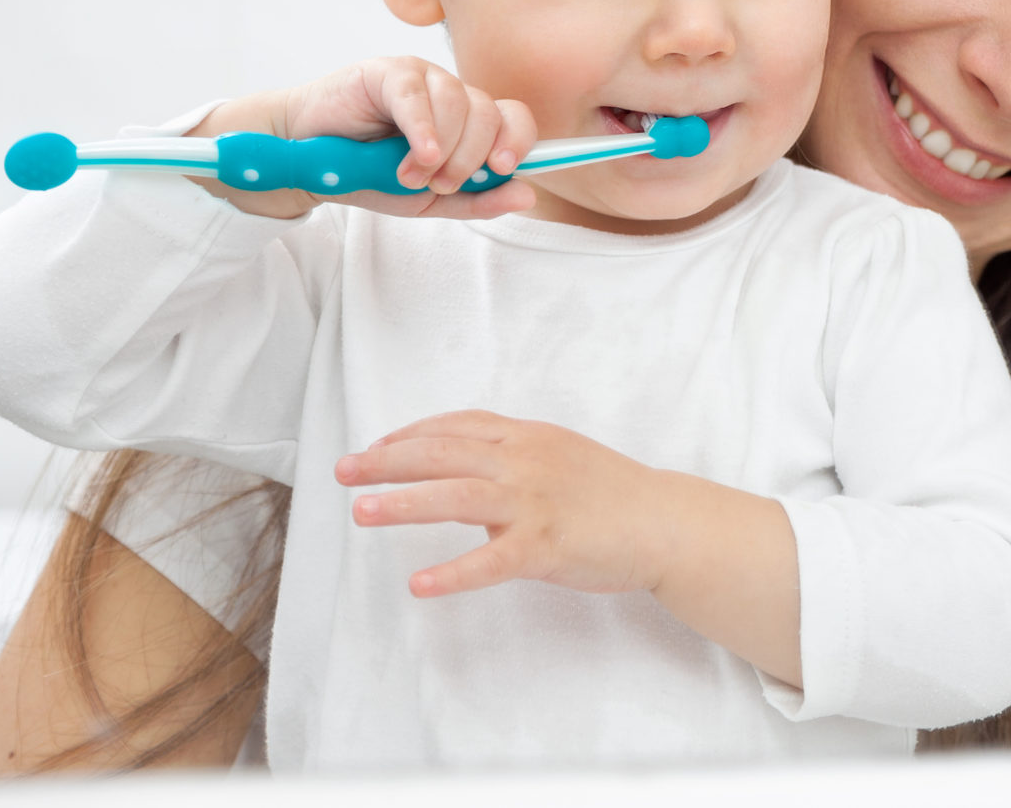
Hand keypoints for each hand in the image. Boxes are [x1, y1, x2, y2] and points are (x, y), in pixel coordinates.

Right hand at [188, 58, 536, 219]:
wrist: (306, 162)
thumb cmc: (368, 174)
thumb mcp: (428, 201)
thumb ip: (477, 200)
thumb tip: (528, 195)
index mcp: (470, 122)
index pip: (513, 119)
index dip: (518, 140)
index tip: (504, 168)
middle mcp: (452, 95)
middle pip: (488, 113)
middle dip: (471, 156)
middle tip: (440, 184)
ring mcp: (422, 78)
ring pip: (458, 102)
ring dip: (442, 148)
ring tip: (410, 176)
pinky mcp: (386, 71)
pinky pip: (415, 93)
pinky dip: (423, 127)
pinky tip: (419, 154)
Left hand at [336, 409, 805, 683]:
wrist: (666, 522)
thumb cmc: (614, 492)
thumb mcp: (561, 455)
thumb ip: (513, 456)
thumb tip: (463, 469)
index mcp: (529, 437)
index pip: (455, 426)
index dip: (408, 434)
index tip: (374, 448)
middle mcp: (526, 461)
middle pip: (442, 452)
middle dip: (386, 460)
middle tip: (344, 471)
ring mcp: (536, 503)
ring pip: (456, 496)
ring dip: (402, 504)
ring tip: (360, 512)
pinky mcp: (547, 546)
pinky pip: (491, 561)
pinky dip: (453, 573)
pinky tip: (420, 585)